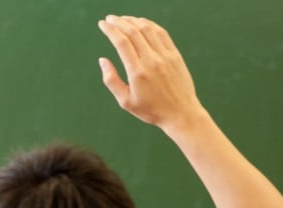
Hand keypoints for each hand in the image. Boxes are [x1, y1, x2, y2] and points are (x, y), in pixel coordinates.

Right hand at [97, 16, 204, 133]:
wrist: (180, 113)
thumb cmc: (150, 110)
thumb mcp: (125, 101)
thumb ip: (111, 80)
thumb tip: (103, 60)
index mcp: (137, 73)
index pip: (122, 43)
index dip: (110, 30)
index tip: (102, 24)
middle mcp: (152, 61)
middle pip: (133, 32)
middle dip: (119, 22)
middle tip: (109, 19)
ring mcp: (165, 56)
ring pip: (147, 29)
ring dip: (133, 21)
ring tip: (123, 19)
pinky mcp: (174, 54)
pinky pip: (161, 33)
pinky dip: (149, 25)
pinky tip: (141, 23)